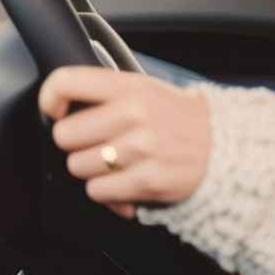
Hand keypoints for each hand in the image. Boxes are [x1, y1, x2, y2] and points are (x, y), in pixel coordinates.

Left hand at [39, 67, 210, 218]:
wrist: (224, 148)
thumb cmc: (179, 119)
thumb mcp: (147, 89)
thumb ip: (108, 93)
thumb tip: (62, 106)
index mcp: (130, 87)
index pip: (66, 83)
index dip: (50, 99)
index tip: (56, 110)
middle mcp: (134, 114)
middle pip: (64, 134)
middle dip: (76, 142)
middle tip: (96, 142)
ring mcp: (140, 149)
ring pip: (77, 166)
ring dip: (91, 169)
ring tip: (116, 163)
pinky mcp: (146, 181)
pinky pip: (97, 191)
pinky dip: (106, 191)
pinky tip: (124, 181)